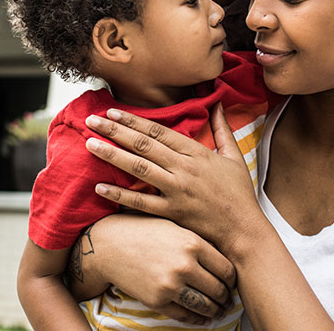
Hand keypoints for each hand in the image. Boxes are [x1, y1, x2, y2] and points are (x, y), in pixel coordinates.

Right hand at [76, 214, 236, 324]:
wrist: (110, 244)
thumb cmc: (144, 231)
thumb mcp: (176, 227)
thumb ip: (199, 242)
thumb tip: (223, 262)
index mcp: (192, 243)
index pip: (226, 270)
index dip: (233, 280)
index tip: (232, 283)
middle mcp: (184, 265)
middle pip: (218, 290)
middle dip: (226, 298)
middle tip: (228, 300)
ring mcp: (170, 285)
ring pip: (205, 306)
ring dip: (215, 311)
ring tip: (218, 311)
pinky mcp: (157, 300)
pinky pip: (185, 315)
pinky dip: (197, 319)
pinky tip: (202, 318)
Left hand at [85, 104, 262, 249]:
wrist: (243, 231)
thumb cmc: (239, 194)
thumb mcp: (234, 156)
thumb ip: (223, 129)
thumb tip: (218, 104)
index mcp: (197, 153)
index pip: (159, 132)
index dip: (134, 120)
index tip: (113, 111)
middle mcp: (184, 169)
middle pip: (143, 145)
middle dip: (115, 131)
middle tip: (92, 120)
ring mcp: (177, 191)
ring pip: (138, 168)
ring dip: (112, 155)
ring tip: (90, 144)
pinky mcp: (172, 212)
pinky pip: (141, 202)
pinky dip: (120, 194)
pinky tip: (100, 186)